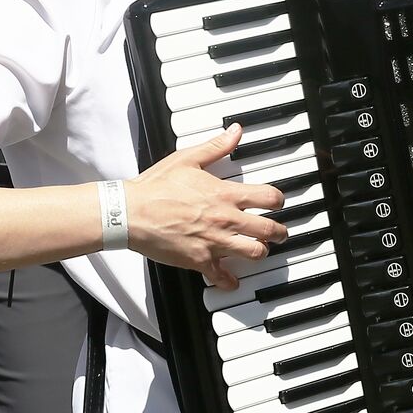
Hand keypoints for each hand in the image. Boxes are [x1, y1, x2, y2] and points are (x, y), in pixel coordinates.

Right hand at [125, 125, 287, 289]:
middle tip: (280, 233)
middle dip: (279, 232)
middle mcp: (225, 220)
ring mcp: (214, 242)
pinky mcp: (200, 261)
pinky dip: (229, 281)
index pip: (268, 197)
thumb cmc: (156, 187)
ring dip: (261, 252)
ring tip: (261, 250)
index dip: (278, 200)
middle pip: (269, 229)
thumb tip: (235, 132)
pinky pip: (222, 277)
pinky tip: (231, 281)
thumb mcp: (188, 159)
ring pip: (254, 253)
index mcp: (225, 194)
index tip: (277, 202)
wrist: (131, 212)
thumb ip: (216, 147)